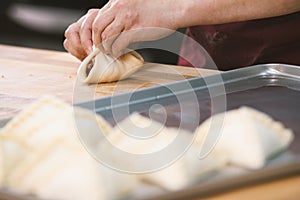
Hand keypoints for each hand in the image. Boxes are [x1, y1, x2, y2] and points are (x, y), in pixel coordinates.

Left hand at [64, 0, 182, 58]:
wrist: (173, 9)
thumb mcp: (132, 4)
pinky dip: (116, 51)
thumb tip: (111, 27)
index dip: (92, 32)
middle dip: (96, 41)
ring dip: (106, 48)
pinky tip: (119, 53)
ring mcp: (127, 18)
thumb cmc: (156, 8)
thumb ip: (120, 12)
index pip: (95, 17)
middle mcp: (119, 8)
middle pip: (97, 27)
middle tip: (100, 49)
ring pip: (106, 37)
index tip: (94, 41)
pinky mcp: (136, 30)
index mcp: (116, 1)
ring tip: (110, 52)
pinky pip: (119, 44)